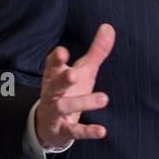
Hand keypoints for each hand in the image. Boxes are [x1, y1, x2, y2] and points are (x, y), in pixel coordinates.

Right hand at [34, 23, 114, 150]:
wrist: (49, 127)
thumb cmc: (69, 92)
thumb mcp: (83, 71)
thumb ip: (96, 51)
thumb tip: (109, 26)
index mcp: (55, 77)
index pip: (52, 66)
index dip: (56, 59)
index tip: (62, 51)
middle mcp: (52, 94)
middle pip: (54, 85)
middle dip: (62, 79)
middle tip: (73, 73)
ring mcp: (55, 113)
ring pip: (63, 107)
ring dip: (82, 103)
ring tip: (104, 98)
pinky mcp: (62, 131)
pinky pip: (73, 131)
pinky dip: (87, 131)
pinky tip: (102, 131)